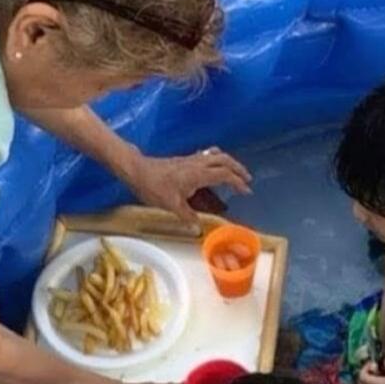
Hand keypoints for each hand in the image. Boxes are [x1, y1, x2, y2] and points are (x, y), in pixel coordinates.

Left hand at [133, 148, 252, 231]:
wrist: (137, 170)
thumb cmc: (153, 186)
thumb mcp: (171, 205)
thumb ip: (187, 217)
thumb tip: (198, 228)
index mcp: (198, 174)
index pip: (224, 175)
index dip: (238, 182)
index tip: (246, 191)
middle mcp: (197, 163)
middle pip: (225, 160)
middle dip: (238, 168)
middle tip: (247, 179)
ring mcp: (191, 159)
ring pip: (217, 154)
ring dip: (229, 162)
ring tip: (235, 171)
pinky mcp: (185, 159)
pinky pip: (207, 155)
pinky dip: (217, 159)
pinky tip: (214, 167)